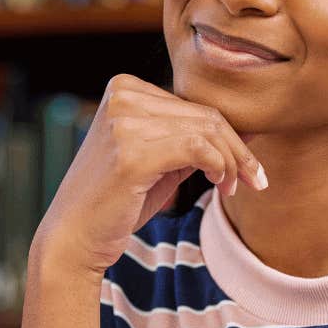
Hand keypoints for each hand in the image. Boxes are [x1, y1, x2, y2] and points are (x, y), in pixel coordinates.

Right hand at [32, 74, 264, 278]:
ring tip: (232, 189)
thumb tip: (249, 131)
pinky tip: (219, 184)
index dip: (229, 136)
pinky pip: (197, 148)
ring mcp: (124, 123)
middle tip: (254, 181)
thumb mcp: (160, 162)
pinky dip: (219, 166)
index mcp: (124, 89)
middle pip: (204, 115)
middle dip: (238, 150)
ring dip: (231, 162)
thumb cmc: (117, 202)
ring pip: (206, 131)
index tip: (246, 169)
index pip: (195, 105)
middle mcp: (122, 97)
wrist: (73, 239)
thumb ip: (195, 141)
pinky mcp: (131, 153)